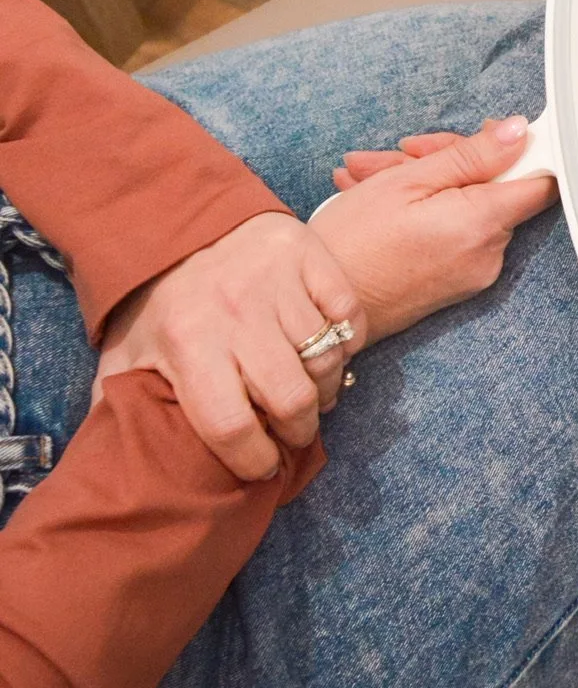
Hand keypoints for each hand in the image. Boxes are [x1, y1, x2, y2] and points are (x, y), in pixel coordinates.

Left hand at [95, 213, 365, 480]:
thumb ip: (121, 406)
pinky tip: (329, 350)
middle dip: (299, 431)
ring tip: (313, 394)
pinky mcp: (309, 254)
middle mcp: (235, 312)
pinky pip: (348, 315)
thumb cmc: (157, 302)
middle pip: (291, 399)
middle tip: (294, 433)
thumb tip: (117, 467)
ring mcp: (277, 281)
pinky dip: (347, 341)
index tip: (262, 467)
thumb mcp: (126, 354)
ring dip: (326, 389)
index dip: (253, 460)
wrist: (179, 220)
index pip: (231, 426)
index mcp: (187, 343)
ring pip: (326, 359)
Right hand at [315, 117, 555, 342]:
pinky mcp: (455, 283)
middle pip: (493, 187)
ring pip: (466, 205)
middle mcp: (488, 254)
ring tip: (368, 175)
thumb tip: (518, 132)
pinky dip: (424, 209)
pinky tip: (379, 195)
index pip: (541, 180)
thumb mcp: (408, 180)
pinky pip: (453, 231)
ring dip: (424, 181)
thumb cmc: (352, 243)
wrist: (319, 307)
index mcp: (482, 224)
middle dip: (447, 160)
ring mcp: (473, 272)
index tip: (492, 136)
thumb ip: (472, 155)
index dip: (523, 150)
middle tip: (399, 154)